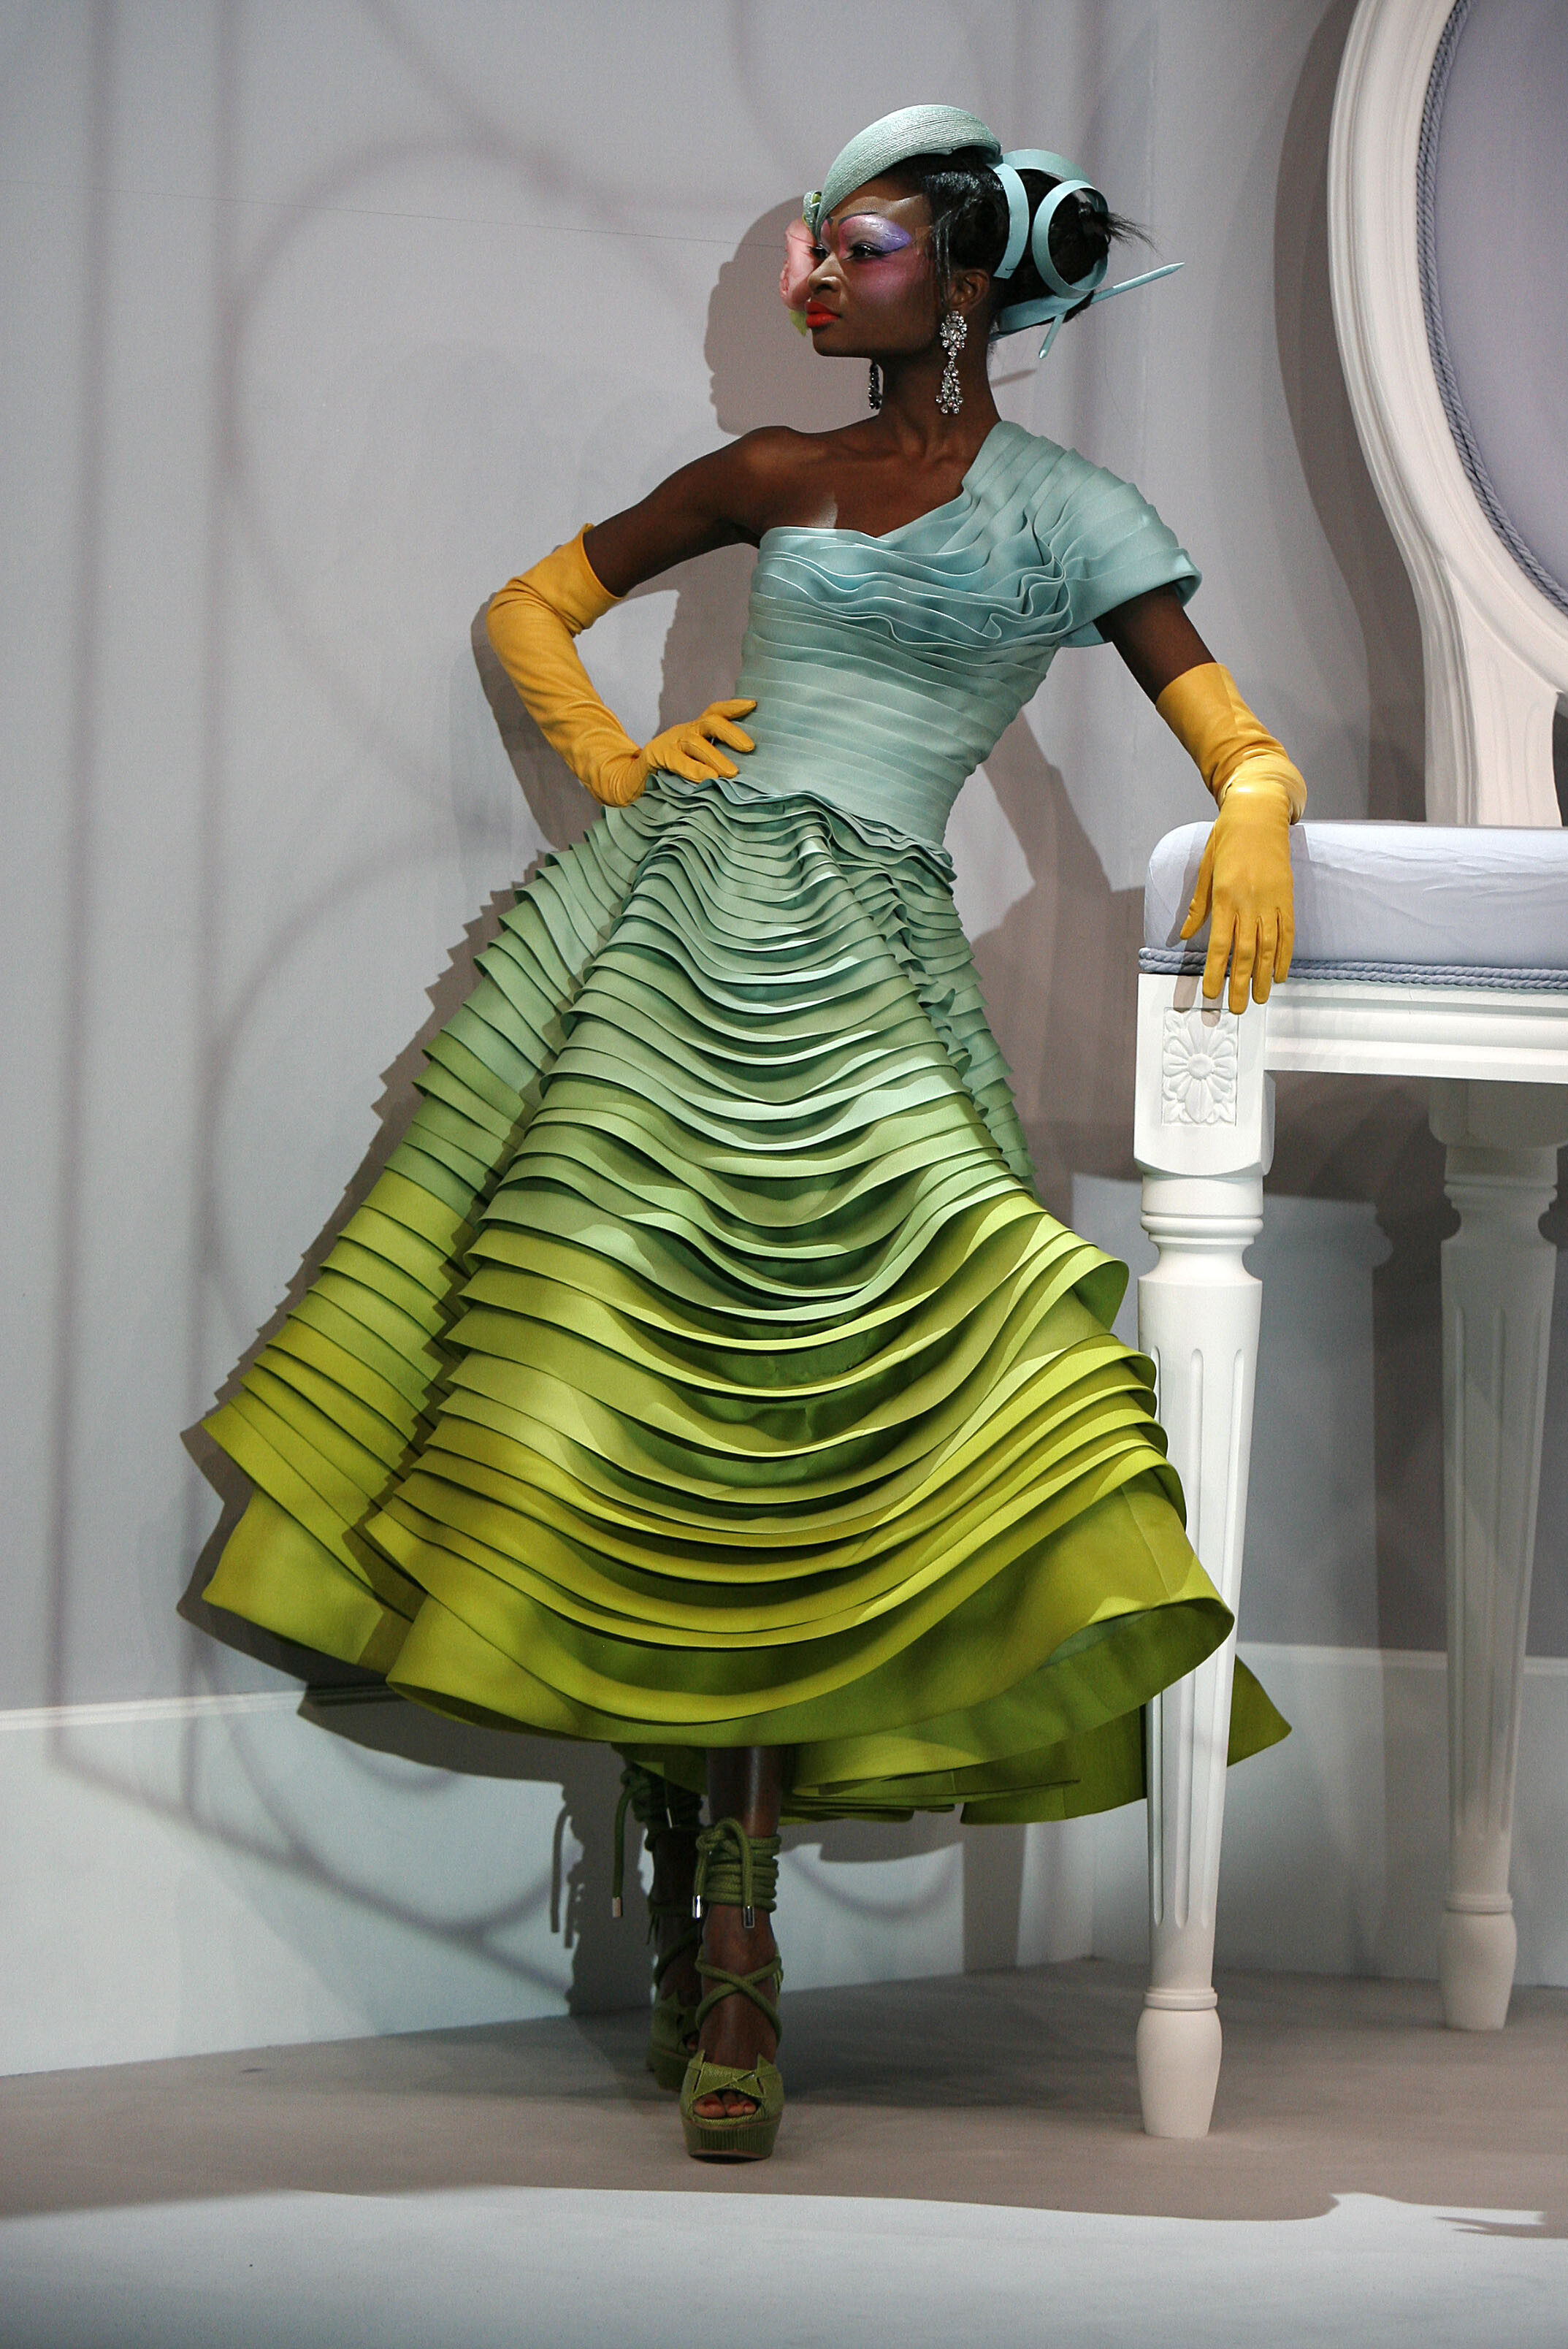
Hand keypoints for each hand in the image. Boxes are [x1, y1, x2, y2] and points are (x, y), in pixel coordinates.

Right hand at [606, 699, 756, 796]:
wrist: (633, 780)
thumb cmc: (670, 775)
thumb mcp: (694, 762)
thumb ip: (713, 761)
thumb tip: (745, 772)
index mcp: (694, 731)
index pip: (715, 712)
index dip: (732, 706)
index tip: (753, 705)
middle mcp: (684, 732)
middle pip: (709, 723)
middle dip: (731, 733)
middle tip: (750, 747)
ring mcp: (668, 743)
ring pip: (695, 744)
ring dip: (715, 757)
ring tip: (732, 773)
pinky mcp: (655, 756)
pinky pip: (676, 761)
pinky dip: (693, 769)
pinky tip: (707, 778)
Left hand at [1180, 775, 1295, 1011]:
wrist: (1258, 813)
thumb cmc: (1226, 839)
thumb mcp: (1204, 869)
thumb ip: (1198, 905)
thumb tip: (1185, 934)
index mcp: (1224, 896)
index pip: (1219, 944)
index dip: (1215, 972)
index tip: (1211, 993)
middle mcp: (1249, 902)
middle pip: (1246, 952)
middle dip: (1241, 983)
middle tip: (1238, 1008)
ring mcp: (1271, 900)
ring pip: (1269, 947)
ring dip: (1265, 976)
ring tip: (1260, 999)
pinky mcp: (1287, 897)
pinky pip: (1288, 932)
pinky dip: (1285, 955)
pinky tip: (1281, 974)